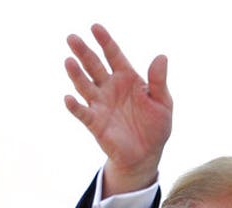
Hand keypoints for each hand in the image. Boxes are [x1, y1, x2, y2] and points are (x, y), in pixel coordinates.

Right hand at [64, 24, 171, 197]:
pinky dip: (75, 106)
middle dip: (84, 52)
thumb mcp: (163, 102)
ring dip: (76, 75)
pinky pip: (83, 113)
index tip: (95, 27)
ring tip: (69, 62)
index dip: (105, 41)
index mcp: (127, 79)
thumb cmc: (156, 126)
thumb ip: (158, 81)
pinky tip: (68, 98)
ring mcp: (101, 104)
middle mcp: (110, 88)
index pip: (114, 55)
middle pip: (94, 66)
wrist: (146, 154)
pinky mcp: (95, 123)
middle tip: (72, 38)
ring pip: (85, 86)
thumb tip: (161, 57)